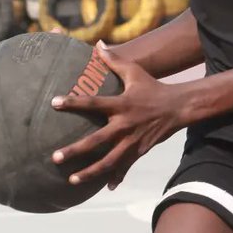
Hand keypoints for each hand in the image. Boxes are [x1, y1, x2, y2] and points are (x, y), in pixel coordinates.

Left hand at [51, 44, 187, 188]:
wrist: (178, 107)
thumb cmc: (152, 87)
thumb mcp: (135, 72)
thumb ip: (115, 60)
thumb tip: (98, 44)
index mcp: (121, 104)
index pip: (93, 103)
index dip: (73, 102)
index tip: (53, 102)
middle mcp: (125, 125)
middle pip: (97, 140)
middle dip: (76, 150)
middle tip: (54, 157)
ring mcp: (132, 141)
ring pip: (108, 161)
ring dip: (90, 172)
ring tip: (71, 179)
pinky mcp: (139, 151)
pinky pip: (125, 167)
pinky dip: (116, 177)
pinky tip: (106, 188)